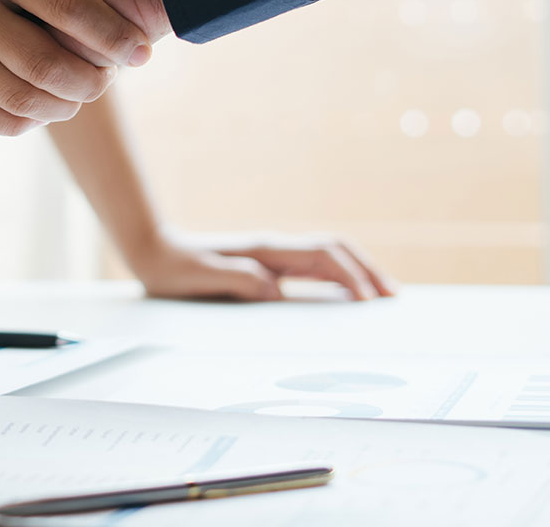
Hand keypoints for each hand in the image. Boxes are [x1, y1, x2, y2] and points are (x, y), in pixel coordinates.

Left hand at [127, 230, 399, 302]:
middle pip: (336, 250)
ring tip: (383, 295)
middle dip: (368, 270)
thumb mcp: (200, 277)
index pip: (321, 257)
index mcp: (265, 251)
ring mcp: (273, 254)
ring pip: (328, 256)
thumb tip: (275, 291)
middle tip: (395, 296)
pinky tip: (346, 296)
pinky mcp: (267, 265)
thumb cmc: (174, 268)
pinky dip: (339, 276)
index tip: (367, 301)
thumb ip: (237, 280)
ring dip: (358, 271)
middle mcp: (274, 248)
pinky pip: (313, 267)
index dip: (349, 276)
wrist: (154, 250)